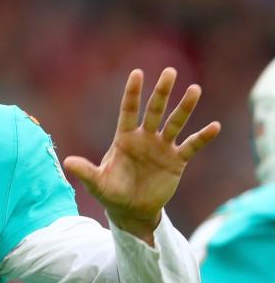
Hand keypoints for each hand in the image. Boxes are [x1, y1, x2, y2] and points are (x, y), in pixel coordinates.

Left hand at [63, 68, 220, 242]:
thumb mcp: (97, 183)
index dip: (133, 93)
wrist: (132, 210)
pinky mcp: (176, 161)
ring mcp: (162, 148)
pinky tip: (214, 127)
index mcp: (124, 138)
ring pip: (175, 123)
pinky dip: (202, 138)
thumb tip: (67, 161)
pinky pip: (191, 146)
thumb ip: (86, 171)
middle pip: (154, 111)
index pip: (129, 111)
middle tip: (170, 72)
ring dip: (185, 108)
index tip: (137, 73)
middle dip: (161, 92)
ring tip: (195, 90)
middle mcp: (145, 138)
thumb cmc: (111, 192)